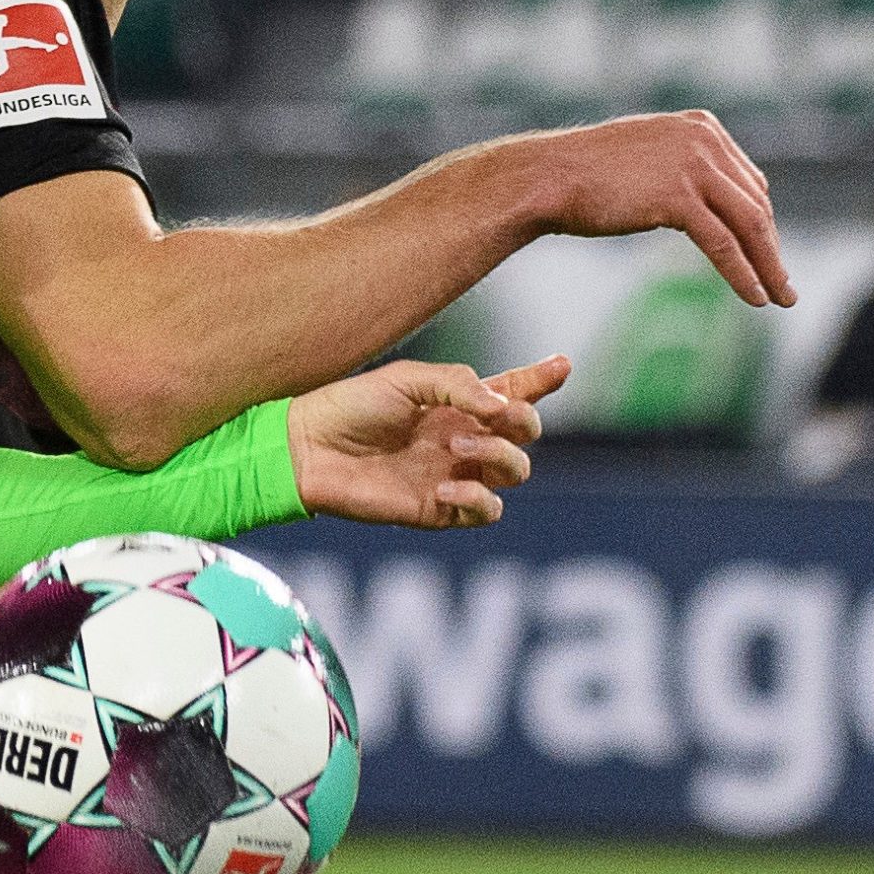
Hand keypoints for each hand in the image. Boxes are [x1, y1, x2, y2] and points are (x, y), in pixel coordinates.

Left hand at [285, 356, 567, 529]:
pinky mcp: (440, 509)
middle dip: (522, 422)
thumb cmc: (352, 406)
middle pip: (525, 433)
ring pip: (514, 471)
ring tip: (455, 448)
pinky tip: (446, 487)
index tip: (563, 363)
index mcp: (456, 402)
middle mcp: (462, 437)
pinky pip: (487, 511)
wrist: (310, 449)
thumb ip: (459, 385)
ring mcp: (454, 474)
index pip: (512, 391)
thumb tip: (503, 408)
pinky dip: (478, 499)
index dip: (541, 379)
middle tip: (488, 417)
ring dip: (498, 457)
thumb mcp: (407, 380)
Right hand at [511, 111, 795, 308]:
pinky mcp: (679, 197)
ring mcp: (693, 166)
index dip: (758, 222)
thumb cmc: (583, 173)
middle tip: (782, 283)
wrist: (545, 177)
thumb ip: (680, 167)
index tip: (764, 253)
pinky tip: (757, 297)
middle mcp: (704, 139)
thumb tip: (706, 202)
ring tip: (781, 297)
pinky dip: (744, 274)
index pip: (748, 181)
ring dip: (769, 266)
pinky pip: (723, 244)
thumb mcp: (645, 156)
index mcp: (700, 126)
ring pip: (748, 225)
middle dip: (771, 248)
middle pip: (754, 203)